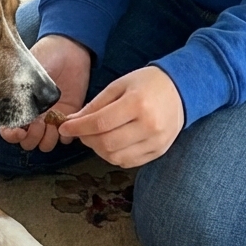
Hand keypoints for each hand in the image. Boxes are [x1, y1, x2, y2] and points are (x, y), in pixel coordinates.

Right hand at [0, 35, 90, 152]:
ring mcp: (51, 119)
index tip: (20, 129)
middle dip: (31, 137)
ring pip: (45, 144)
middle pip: (27, 143)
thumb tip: (10, 112)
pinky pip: (66, 139)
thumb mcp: (27, 72)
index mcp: (18, 106)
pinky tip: (64, 119)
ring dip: (48, 138)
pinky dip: (66, 134)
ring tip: (52, 122)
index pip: (8, 131)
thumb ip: (18, 92)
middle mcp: (33, 116)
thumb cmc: (44, 56)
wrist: (69, 50)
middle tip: (39, 122)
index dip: (12, 135)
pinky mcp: (69, 118)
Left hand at [58, 66, 183, 167]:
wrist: (181, 90)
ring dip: (98, 150)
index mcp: (137, 104)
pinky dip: (113, 156)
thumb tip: (73, 120)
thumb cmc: (147, 83)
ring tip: (95, 137)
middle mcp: (149, 126)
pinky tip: (110, 144)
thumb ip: (96, 104)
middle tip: (79, 131)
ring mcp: (156, 142)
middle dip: (86, 139)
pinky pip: (129, 162)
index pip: (100, 123)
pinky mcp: (159, 151)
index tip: (64, 127)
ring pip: (116, 157)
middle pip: (107, 143)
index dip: (78, 127)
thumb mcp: (119, 85)